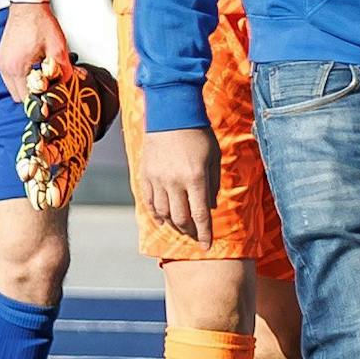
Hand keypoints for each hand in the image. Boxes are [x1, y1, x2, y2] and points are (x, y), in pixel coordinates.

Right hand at [0, 0, 71, 101]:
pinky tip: (33, 67)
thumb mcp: (58, 48)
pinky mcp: (1, 57)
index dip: (39, 99)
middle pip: (17, 95)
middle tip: (47, 85)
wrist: (28, 6)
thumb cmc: (40, 23)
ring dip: (26, 85)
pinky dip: (21, 76)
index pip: (25, 97)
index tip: (50, 95)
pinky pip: (10, 76)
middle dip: (32, 94)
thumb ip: (63, 70)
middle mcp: (5, 67)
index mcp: (16, 67)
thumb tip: (66, 84)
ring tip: (41, 74)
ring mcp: (1, 62)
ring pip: (13, 86)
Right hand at [142, 126, 220, 246]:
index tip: (206, 246)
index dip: (204, 233)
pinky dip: (155, 214)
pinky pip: (149, 201)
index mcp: (195, 177)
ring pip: (163, 212)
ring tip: (181, 227)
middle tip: (194, 235)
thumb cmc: (198, 133)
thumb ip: (213, 184)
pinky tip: (162, 220)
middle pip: (180, 217)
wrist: (171, 112)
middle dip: (189, 231)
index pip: (200, 214)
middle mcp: (175, 181)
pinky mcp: (145, 174)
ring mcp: (157, 178)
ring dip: (172, 224)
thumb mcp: (214, 157)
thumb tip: (209, 207)